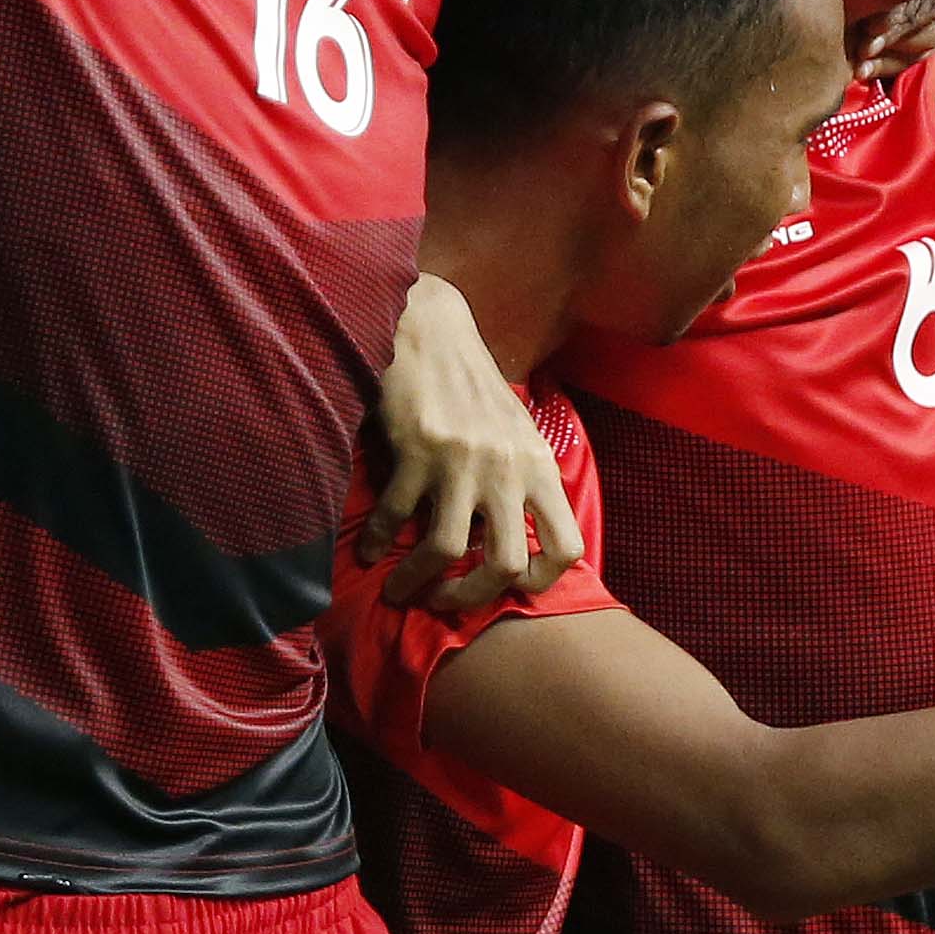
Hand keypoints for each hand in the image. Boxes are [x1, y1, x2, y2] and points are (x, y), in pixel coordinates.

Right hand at [360, 275, 580, 604]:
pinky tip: (367, 549)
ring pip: (449, 549)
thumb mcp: (517, 433)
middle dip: (471, 597)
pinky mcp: (419, 448)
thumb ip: (523, 484)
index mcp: (539, 467)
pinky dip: (377, 541)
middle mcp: (509, 468)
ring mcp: (464, 460)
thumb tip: (515, 549)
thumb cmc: (473, 389)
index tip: (507, 587)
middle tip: (443, 602)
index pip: (567, 547)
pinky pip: (397, 516)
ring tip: (400, 591)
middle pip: (508, 564)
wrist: (432, 331)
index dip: (541, 581)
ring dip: (418, 581)